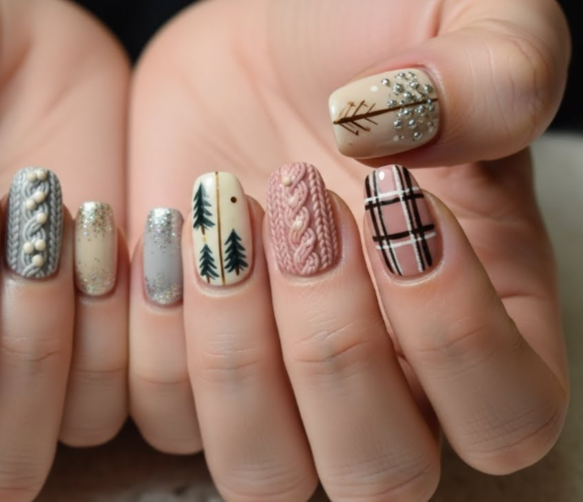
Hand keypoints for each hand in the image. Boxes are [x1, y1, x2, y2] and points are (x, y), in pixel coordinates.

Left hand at [127, 0, 569, 499]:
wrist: (259, 38)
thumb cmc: (372, 32)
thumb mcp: (467, 17)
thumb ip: (499, 72)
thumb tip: (434, 128)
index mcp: (488, 317)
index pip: (506, 419)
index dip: (453, 337)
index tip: (398, 202)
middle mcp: (386, 377)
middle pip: (380, 474)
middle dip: (330, 347)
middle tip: (299, 202)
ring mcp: (278, 382)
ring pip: (265, 474)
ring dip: (233, 356)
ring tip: (221, 218)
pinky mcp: (189, 363)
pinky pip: (162, 415)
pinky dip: (152, 332)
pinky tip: (164, 222)